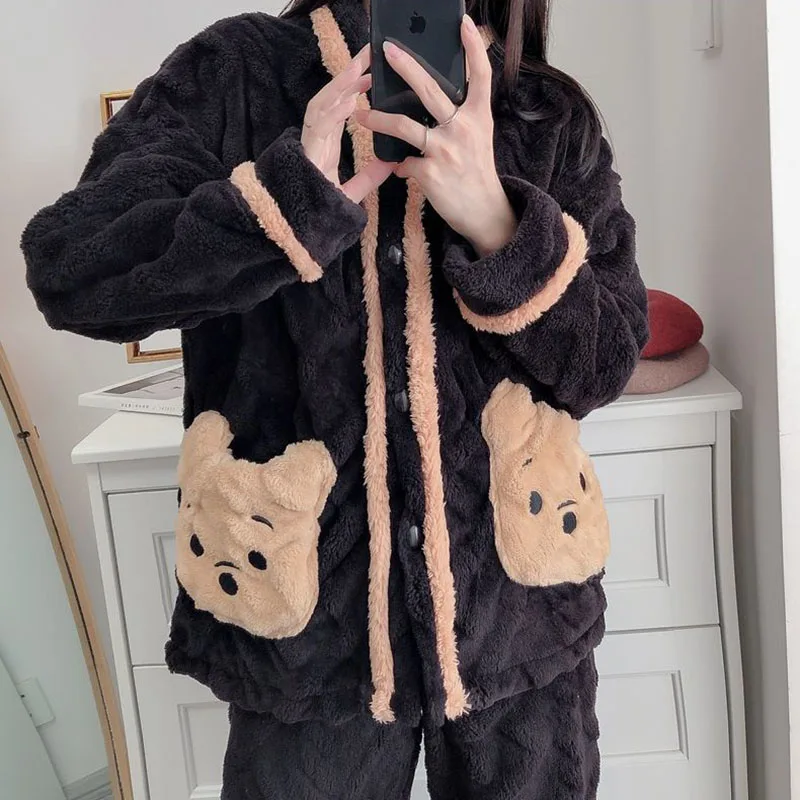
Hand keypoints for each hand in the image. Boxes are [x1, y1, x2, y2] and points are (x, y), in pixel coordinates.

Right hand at [302, 45, 393, 203]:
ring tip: (359, 67)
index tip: (373, 72)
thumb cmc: (321, 208)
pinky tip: (350, 101)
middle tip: (370, 52)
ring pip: (323, 105)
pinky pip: (320, 127)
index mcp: (327, 142)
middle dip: (349, 73)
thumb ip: (369, 176)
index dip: (355, 87)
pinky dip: (334, 112)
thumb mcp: (352, 191)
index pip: (342, 107)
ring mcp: (310, 143)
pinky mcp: (307, 153)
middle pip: (332, 97)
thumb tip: (391, 163)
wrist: (301, 228)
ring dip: (341, 85)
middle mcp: (317, 138)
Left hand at [353, 16, 517, 256]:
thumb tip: (440, 97)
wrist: (484, 212)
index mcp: (478, 117)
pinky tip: (402, 169)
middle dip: (406, 67)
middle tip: (387, 50)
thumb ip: (462, 115)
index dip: (473, 47)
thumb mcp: (478, 138)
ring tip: (362, 115)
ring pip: (404, 126)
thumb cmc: (477, 172)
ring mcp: (445, 150)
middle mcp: (463, 129)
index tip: (464, 23)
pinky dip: (401, 165)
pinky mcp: (430, 172)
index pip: (480, 75)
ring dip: (379, 119)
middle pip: (431, 90)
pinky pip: (404, 162)